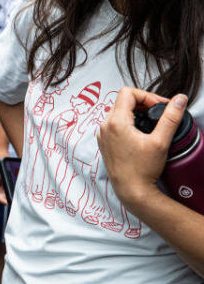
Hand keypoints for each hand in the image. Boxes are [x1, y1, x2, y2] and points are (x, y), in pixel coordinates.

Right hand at [0, 131, 8, 204]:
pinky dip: (5, 189)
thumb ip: (7, 184)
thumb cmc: (1, 159)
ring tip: (13, 195)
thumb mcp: (4, 173)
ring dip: (5, 193)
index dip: (1, 200)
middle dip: (4, 198)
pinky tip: (11, 189)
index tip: (9, 203)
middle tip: (13, 201)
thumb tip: (11, 196)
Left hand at [98, 87, 181, 206]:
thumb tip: (180, 99)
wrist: (131, 190)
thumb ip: (171, 118)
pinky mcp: (104, 142)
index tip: (160, 106)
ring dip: (135, 112)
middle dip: (142, 103)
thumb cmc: (143, 169)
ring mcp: (102, 135)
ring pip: (118, 112)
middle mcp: (105, 126)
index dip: (147, 96)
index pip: (128, 93)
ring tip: (151, 121)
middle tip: (158, 112)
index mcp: (115, 122)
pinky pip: (114, 124)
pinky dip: (127, 122)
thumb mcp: (161, 141)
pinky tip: (140, 132)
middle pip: (122, 101)